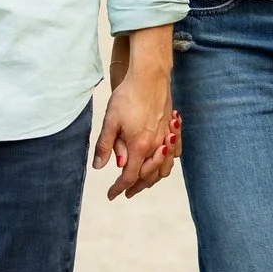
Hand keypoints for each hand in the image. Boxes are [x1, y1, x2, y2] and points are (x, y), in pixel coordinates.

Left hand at [97, 28, 178, 199]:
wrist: (149, 76)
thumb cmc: (127, 96)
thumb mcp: (110, 121)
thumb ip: (105, 145)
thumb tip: (98, 167)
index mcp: (139, 146)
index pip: (129, 176)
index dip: (119, 188)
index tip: (111, 195)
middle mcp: (156, 145)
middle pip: (148, 176)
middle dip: (136, 187)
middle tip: (125, 192)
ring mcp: (166, 137)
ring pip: (163, 168)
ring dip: (152, 179)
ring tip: (142, 182)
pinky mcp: (171, 128)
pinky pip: (173, 154)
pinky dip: (166, 164)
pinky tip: (161, 162)